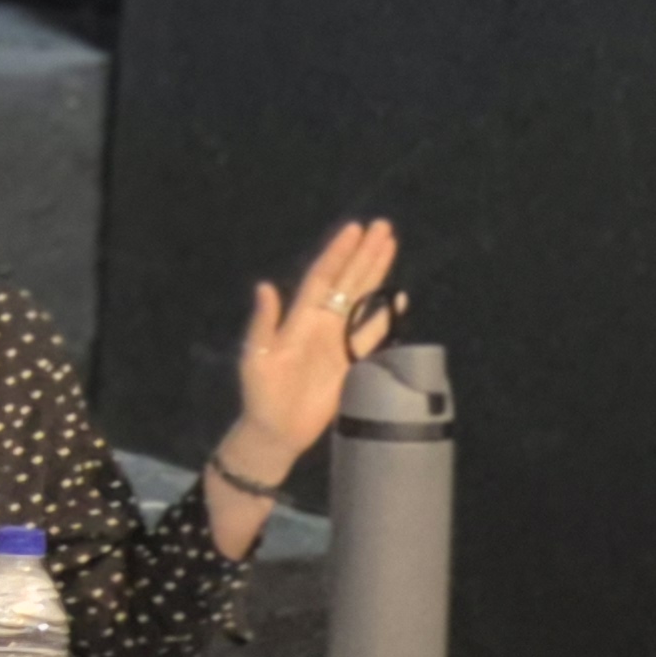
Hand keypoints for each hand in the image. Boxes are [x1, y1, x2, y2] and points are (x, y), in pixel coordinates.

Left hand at [226, 218, 401, 479]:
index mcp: (299, 318)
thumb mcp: (255, 357)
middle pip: (348, 281)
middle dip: (365, 254)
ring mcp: (340, 340)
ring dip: (378, 274)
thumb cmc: (260, 392)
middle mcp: (322, 322)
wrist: (277, 429)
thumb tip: (264, 286)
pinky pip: (374, 333)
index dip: (338, 254)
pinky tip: (400, 297)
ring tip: (391, 247)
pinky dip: (388, 314)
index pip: (323, 277)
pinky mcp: (353, 362)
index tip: (355, 230)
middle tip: (384, 227)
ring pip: (364, 300)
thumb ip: (263, 323)